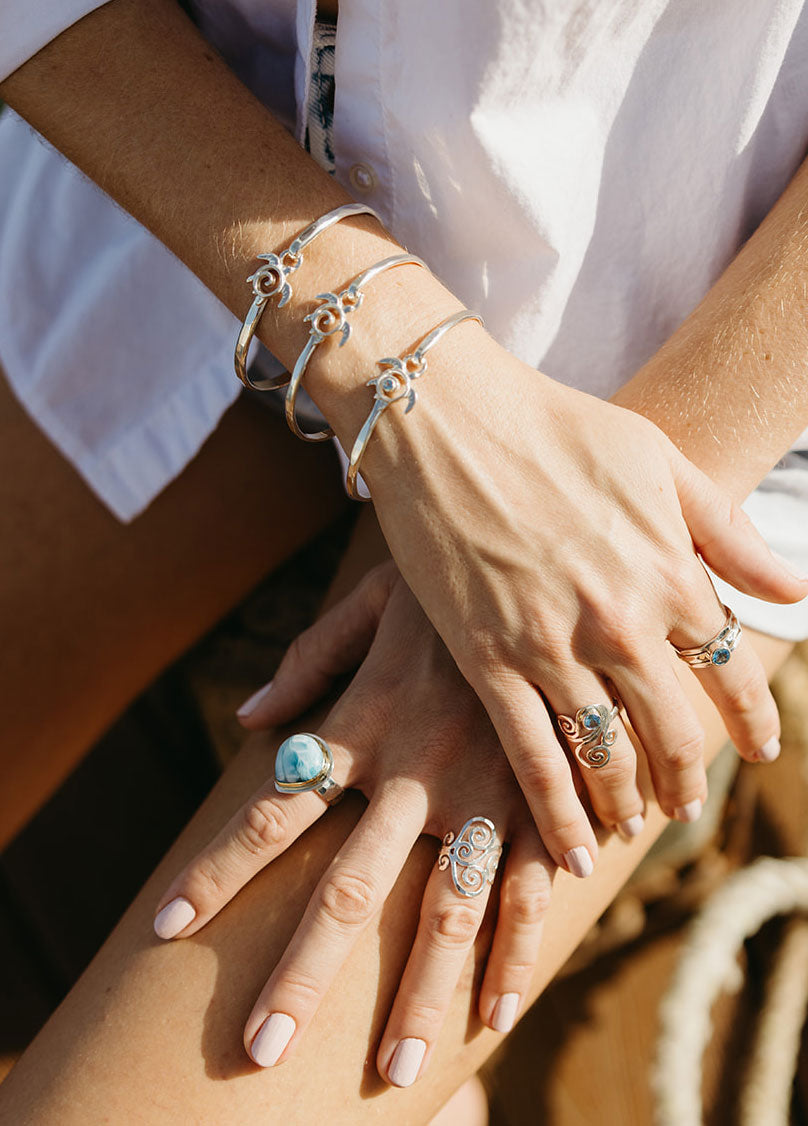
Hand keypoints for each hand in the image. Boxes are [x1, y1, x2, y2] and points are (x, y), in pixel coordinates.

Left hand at [153, 563, 553, 1085]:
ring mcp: (484, 791)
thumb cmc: (450, 582)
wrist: (553, 559)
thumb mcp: (372, 604)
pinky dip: (514, 955)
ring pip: (442, 911)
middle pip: (347, 888)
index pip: (271, 813)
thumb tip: (243, 715)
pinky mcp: (545, 800)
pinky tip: (497, 1016)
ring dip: (417, 997)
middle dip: (302, 972)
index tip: (165, 931)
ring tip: (391, 1075)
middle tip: (262, 1048)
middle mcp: (415, 772)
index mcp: (364, 725)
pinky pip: (528, 889)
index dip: (215, 874)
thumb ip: (310, 661)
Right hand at [357, 328, 807, 874]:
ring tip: (632, 822)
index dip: (751, 719)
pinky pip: (535, 759)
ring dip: (628, 801)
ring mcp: (553, 648)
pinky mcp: (487, 662)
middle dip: (686, 778)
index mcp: (670, 570)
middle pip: (673, 730)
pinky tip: (574, 848)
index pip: (731, 667)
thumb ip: (728, 532)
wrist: (447, 420)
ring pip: (607, 756)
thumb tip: (793, 590)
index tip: (755, 750)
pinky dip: (558, 815)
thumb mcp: (659, 461)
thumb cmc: (555, 426)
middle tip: (685, 805)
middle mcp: (621, 623)